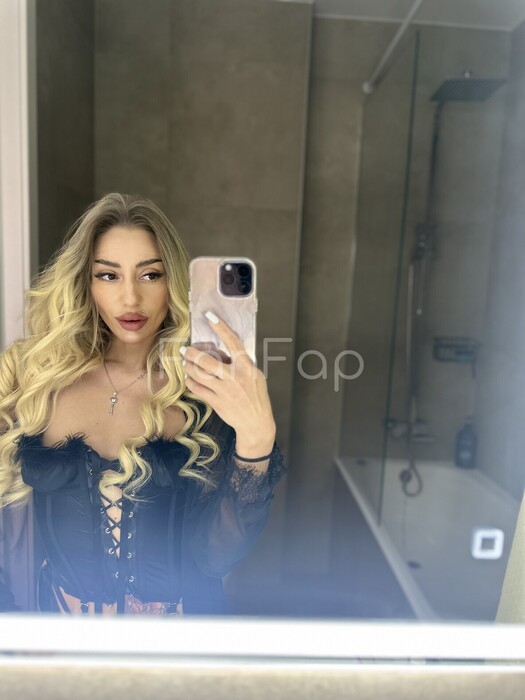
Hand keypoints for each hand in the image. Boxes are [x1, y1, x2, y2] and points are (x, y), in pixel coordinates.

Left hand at [180, 312, 275, 449]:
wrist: (256, 423)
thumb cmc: (256, 397)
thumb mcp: (255, 376)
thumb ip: (240, 364)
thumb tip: (222, 352)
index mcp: (247, 367)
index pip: (233, 342)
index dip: (221, 328)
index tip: (209, 316)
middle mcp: (235, 377)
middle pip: (207, 360)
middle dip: (192, 353)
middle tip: (184, 350)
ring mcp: (224, 390)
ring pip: (199, 374)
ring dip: (189, 367)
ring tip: (186, 364)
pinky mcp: (216, 402)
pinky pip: (197, 389)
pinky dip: (191, 382)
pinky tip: (190, 379)